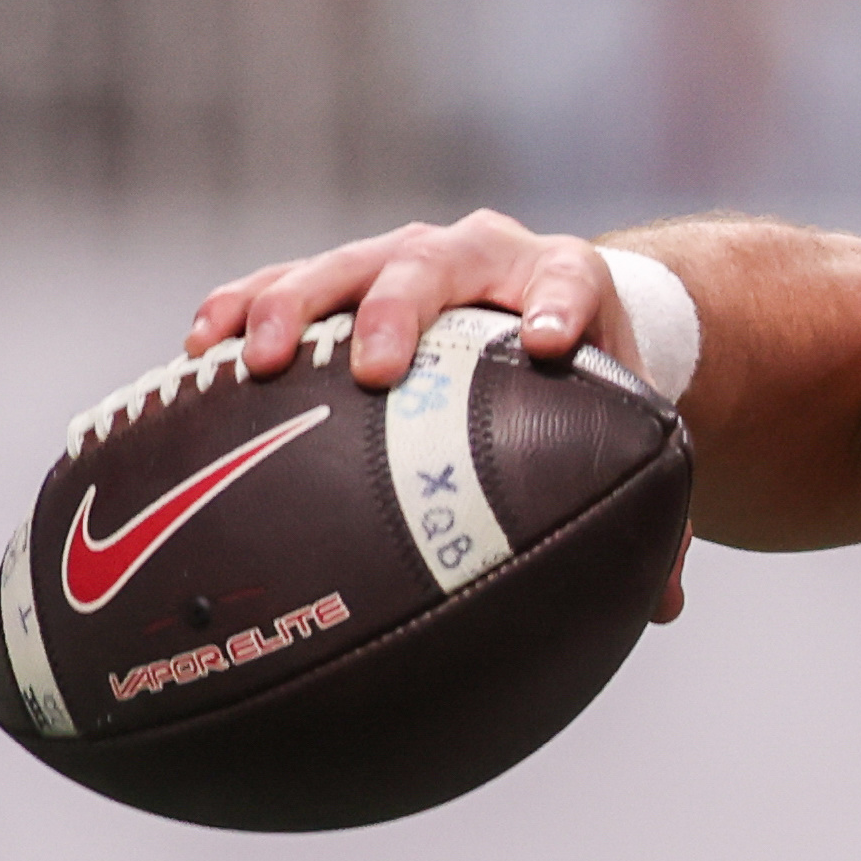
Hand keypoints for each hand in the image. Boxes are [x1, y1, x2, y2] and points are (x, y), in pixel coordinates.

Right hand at [183, 212, 688, 616]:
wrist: (551, 301)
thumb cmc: (587, 379)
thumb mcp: (621, 423)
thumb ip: (647, 510)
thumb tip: (662, 606)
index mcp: (565, 280)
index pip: (570, 283)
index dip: (560, 305)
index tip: (548, 342)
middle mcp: (480, 253)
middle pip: (432, 265)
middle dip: (396, 312)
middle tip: (369, 370)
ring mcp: (405, 259)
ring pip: (343, 264)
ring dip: (292, 306)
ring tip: (252, 359)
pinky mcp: (343, 275)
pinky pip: (279, 282)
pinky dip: (240, 310)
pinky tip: (198, 354)